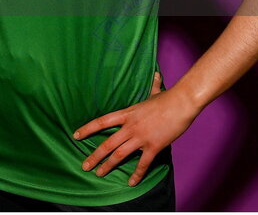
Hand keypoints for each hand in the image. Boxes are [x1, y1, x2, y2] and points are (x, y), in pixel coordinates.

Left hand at [74, 78, 198, 186]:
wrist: (181, 103)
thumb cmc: (168, 98)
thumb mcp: (155, 92)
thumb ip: (152, 86)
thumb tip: (155, 75)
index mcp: (127, 113)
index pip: (101, 122)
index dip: (87, 129)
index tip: (75, 136)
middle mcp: (130, 126)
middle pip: (107, 143)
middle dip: (94, 156)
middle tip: (84, 166)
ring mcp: (141, 137)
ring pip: (119, 154)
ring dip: (108, 165)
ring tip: (99, 174)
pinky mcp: (154, 146)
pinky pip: (143, 163)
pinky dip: (137, 174)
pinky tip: (131, 183)